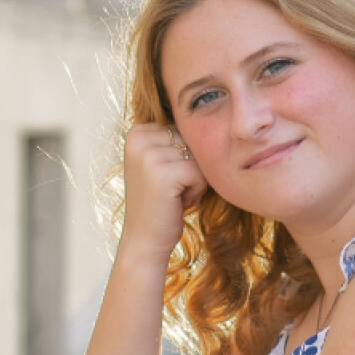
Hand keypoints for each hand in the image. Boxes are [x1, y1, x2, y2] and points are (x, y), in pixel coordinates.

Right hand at [120, 124, 208, 261]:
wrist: (146, 239)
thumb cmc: (162, 202)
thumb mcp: (164, 163)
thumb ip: (178, 140)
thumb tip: (216, 116)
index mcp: (138, 132)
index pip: (186, 131)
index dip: (185, 157)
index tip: (167, 178)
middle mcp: (139, 138)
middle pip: (193, 142)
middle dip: (192, 168)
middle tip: (172, 190)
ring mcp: (148, 155)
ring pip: (199, 157)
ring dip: (195, 180)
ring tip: (174, 195)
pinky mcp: (162, 173)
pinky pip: (200, 173)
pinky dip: (197, 190)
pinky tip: (178, 202)